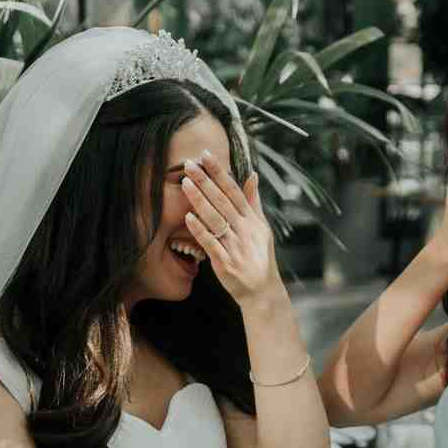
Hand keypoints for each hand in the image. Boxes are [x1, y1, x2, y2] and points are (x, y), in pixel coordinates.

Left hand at [181, 152, 279, 307]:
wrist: (263, 291)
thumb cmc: (260, 257)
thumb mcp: (261, 227)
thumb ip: (253, 201)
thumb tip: (252, 175)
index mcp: (252, 220)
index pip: (234, 191)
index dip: (220, 173)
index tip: (206, 155)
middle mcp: (244, 230)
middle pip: (222, 201)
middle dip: (206, 181)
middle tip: (189, 164)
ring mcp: (235, 246)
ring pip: (215, 219)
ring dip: (199, 200)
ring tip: (185, 184)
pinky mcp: (226, 263)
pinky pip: (211, 244)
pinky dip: (200, 230)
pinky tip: (188, 217)